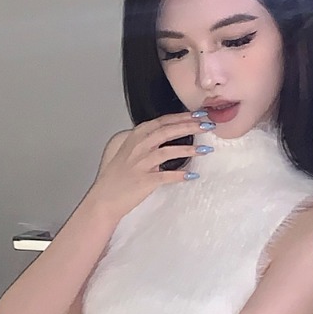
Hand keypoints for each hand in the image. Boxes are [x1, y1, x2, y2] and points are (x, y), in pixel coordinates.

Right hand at [86, 112, 214, 222]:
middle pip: (167, 131)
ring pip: (168, 151)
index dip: (182, 117)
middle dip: (190, 126)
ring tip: (206, 149)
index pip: (162, 122)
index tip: (199, 114)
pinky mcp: (144, 181)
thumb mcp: (126, 152)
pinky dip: (180, 175)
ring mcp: (141, 164)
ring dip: (189, 149)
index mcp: (134, 138)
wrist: (104, 199)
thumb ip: (143, 141)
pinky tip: (192, 175)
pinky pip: (166, 176)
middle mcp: (138, 148)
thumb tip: (163, 135)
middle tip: (208, 125)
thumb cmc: (115, 177)